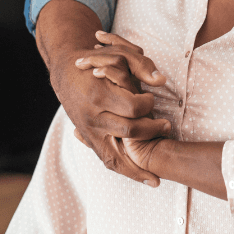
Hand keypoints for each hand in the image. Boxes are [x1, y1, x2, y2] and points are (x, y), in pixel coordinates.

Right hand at [36, 0, 170, 184]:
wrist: (66, 72)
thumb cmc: (97, 60)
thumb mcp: (119, 54)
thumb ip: (141, 66)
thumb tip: (161, 80)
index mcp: (100, 94)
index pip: (133, 108)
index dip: (149, 105)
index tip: (153, 100)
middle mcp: (93, 116)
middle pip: (129, 131)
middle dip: (152, 131)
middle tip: (167, 127)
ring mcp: (89, 130)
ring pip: (114, 156)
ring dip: (136, 169)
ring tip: (155, 178)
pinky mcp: (88, 139)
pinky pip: (106, 159)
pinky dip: (124, 170)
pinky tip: (141, 177)